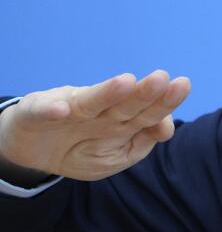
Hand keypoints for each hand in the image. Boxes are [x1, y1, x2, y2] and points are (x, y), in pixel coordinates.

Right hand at [0, 70, 190, 180]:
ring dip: (107, 93)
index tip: (180, 90)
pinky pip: (42, 112)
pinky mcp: (36, 112)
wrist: (32, 146)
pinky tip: (61, 110)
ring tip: (125, 82)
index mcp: (120, 120)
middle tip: (163, 77)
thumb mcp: (114, 153)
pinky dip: (51, 111)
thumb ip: (141, 141)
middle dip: (144, 92)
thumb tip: (166, 130)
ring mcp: (68, 110)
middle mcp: (99, 110)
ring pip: (90, 101)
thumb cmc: (83, 142)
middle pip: (125, 103)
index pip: (147, 113)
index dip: (163, 105)